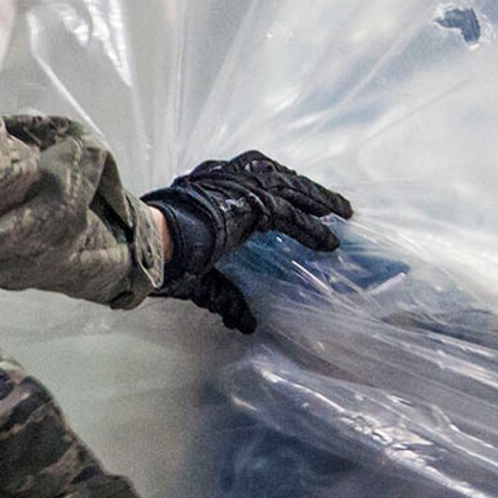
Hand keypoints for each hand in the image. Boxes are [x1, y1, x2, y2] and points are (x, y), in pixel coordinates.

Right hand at [143, 151, 351, 332]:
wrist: (154, 242)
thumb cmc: (164, 255)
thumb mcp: (201, 276)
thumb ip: (226, 294)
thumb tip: (244, 323)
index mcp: (206, 184)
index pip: (248, 177)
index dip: (273, 185)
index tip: (290, 193)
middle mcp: (224, 177)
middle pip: (275, 175)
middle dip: (303, 188)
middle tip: (328, 203)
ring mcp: (240, 187)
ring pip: (291, 189)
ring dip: (319, 201)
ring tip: (343, 213)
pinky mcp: (252, 205)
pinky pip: (292, 216)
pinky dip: (312, 230)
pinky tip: (329, 243)